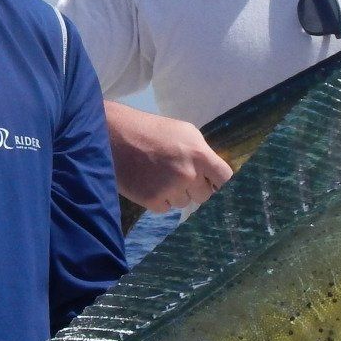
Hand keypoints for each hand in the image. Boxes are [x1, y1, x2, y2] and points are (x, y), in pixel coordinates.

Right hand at [104, 103, 234, 212]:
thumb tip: (218, 178)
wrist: (114, 135)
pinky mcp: (152, 200)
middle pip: (206, 196)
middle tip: (179, 174)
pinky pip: (166, 208)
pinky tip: (149, 182)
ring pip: (184, 202)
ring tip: (159, 173)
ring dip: (176, 193)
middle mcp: (188, 173)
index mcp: (199, 154)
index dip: (225, 186)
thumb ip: (203, 155)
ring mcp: (169, 189)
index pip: (226, 179)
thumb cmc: (151, 131)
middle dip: (196, 187)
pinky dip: (159, 199)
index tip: (222, 190)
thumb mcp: (184, 133)